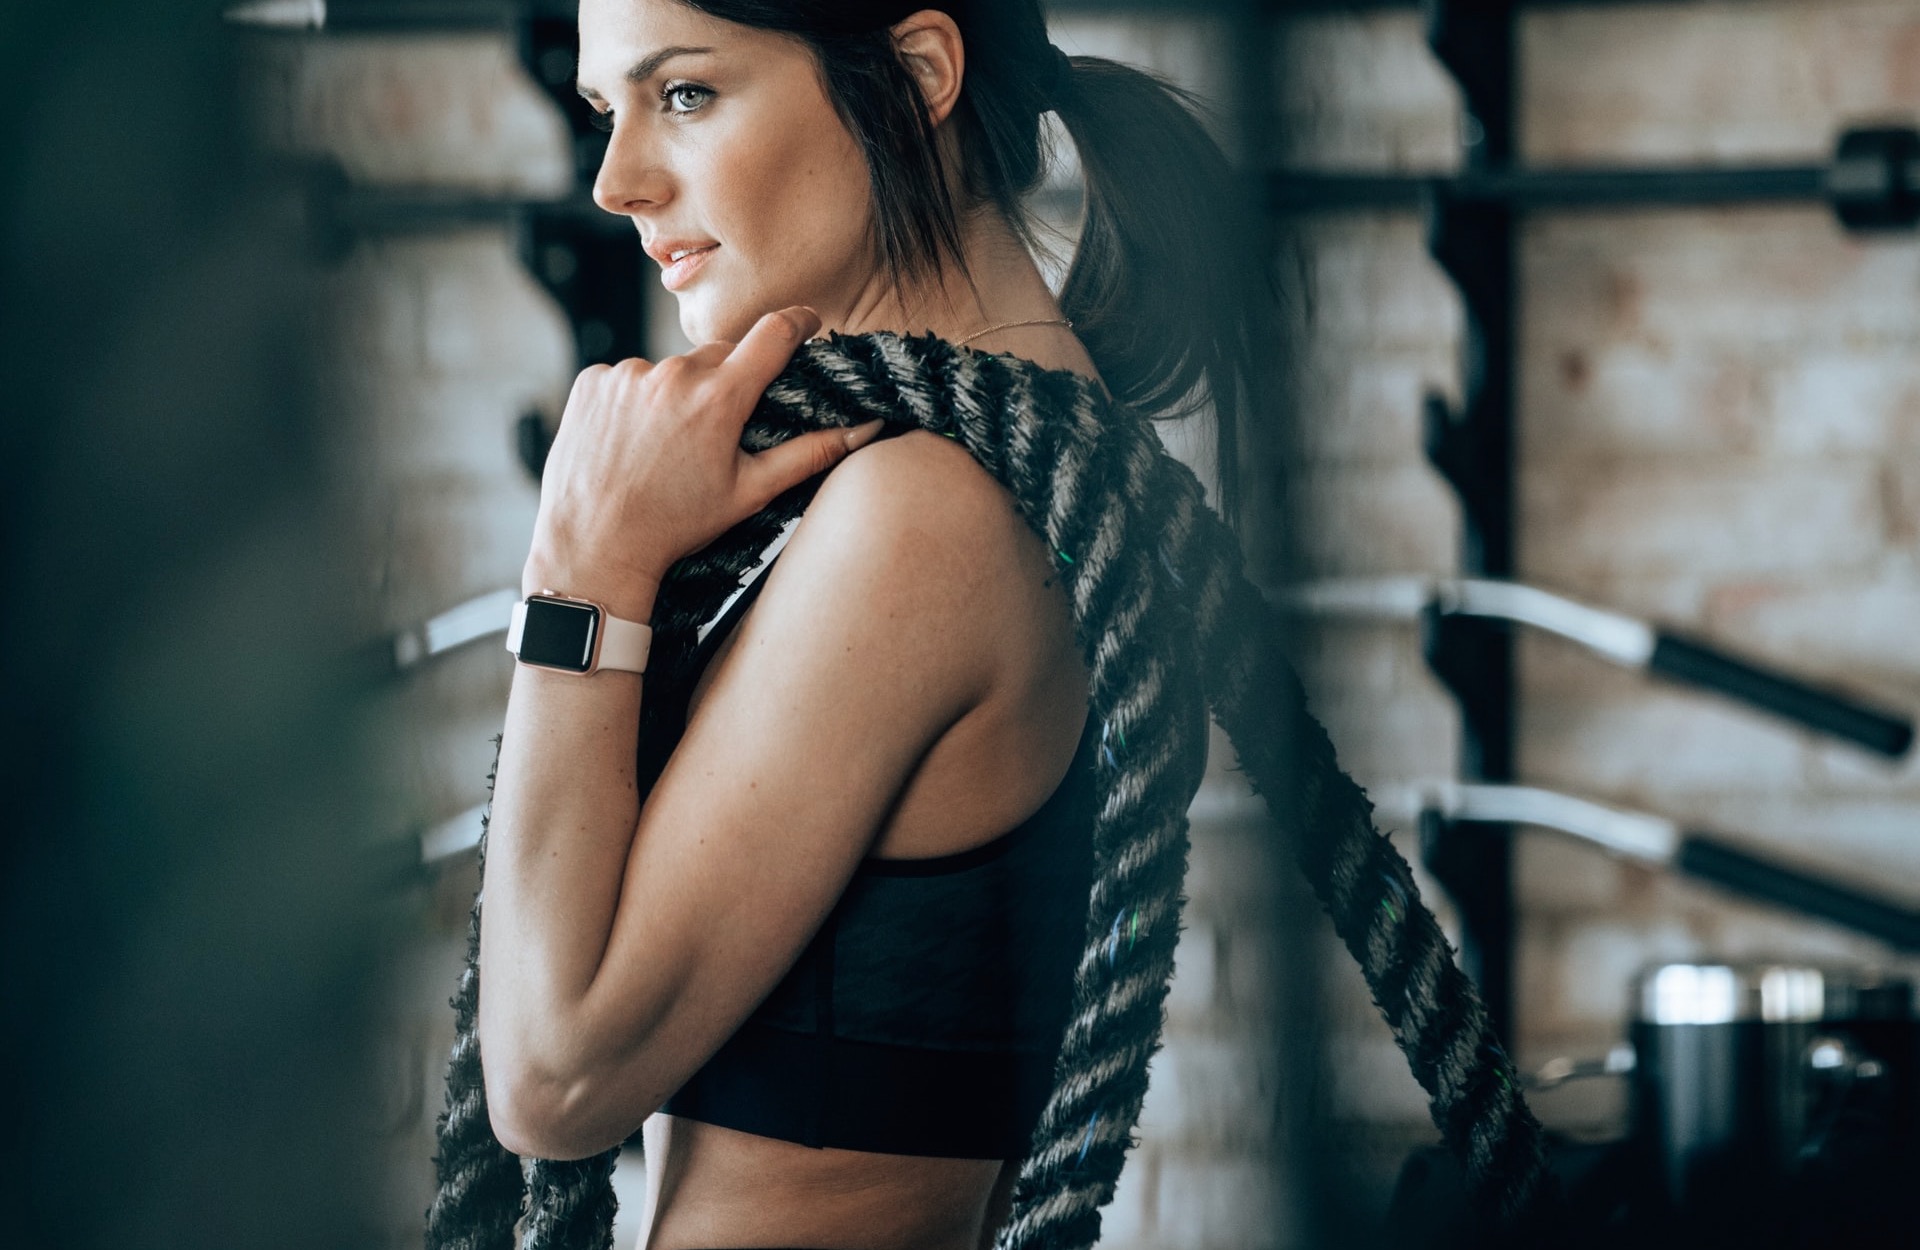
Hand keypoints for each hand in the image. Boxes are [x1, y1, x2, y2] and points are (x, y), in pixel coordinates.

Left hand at [523, 307, 886, 618]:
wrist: (593, 545)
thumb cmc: (676, 525)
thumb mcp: (750, 491)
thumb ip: (810, 453)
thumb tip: (864, 428)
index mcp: (719, 397)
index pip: (773, 333)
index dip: (797, 322)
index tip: (807, 323)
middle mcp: (672, 374)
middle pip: (719, 356)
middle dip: (726, 383)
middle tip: (714, 434)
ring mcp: (627, 374)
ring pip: (669, 370)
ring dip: (675, 396)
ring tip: (662, 448)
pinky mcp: (592, 381)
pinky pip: (627, 378)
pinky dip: (634, 402)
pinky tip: (629, 443)